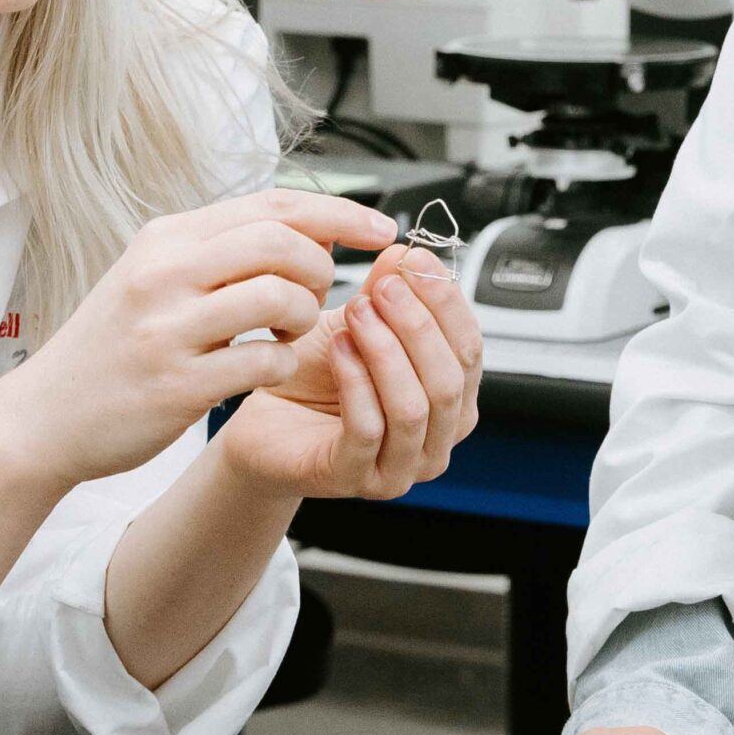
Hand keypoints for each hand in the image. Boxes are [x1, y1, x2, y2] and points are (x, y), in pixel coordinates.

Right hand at [0, 189, 397, 490]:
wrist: (42, 417)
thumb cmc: (110, 348)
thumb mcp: (150, 277)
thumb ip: (214, 251)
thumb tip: (300, 226)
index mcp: (166, 238)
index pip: (273, 204)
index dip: (339, 212)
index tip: (381, 230)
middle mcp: (164, 272)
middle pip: (282, 241)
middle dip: (322, 268)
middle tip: (316, 299)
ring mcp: (168, 328)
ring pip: (278, 295)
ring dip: (304, 317)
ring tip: (287, 333)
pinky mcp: (177, 384)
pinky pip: (263, 360)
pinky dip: (284, 364)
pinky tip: (268, 369)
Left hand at [218, 243, 481, 499]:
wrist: (264, 422)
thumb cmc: (315, 378)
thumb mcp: (356, 323)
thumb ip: (386, 291)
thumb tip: (407, 255)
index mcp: (450, 402)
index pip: (470, 350)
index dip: (447, 302)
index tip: (416, 259)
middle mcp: (436, 441)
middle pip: (450, 381)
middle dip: (419, 325)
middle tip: (385, 286)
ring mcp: (400, 469)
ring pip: (414, 408)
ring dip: (387, 351)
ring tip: (357, 312)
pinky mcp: (356, 480)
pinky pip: (368, 430)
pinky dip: (356, 381)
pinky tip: (338, 347)